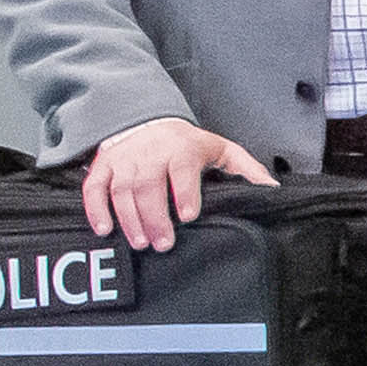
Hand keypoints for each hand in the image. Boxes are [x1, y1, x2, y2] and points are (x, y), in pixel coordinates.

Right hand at [79, 114, 270, 251]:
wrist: (147, 121)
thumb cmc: (188, 144)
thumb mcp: (222, 150)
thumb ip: (246, 170)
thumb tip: (272, 190)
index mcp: (183, 149)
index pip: (182, 170)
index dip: (185, 193)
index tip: (188, 216)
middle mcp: (151, 152)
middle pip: (149, 185)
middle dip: (155, 217)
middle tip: (162, 243)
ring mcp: (125, 159)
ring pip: (122, 190)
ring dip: (129, 218)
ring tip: (140, 242)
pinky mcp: (104, 165)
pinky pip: (94, 187)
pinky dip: (96, 208)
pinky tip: (105, 229)